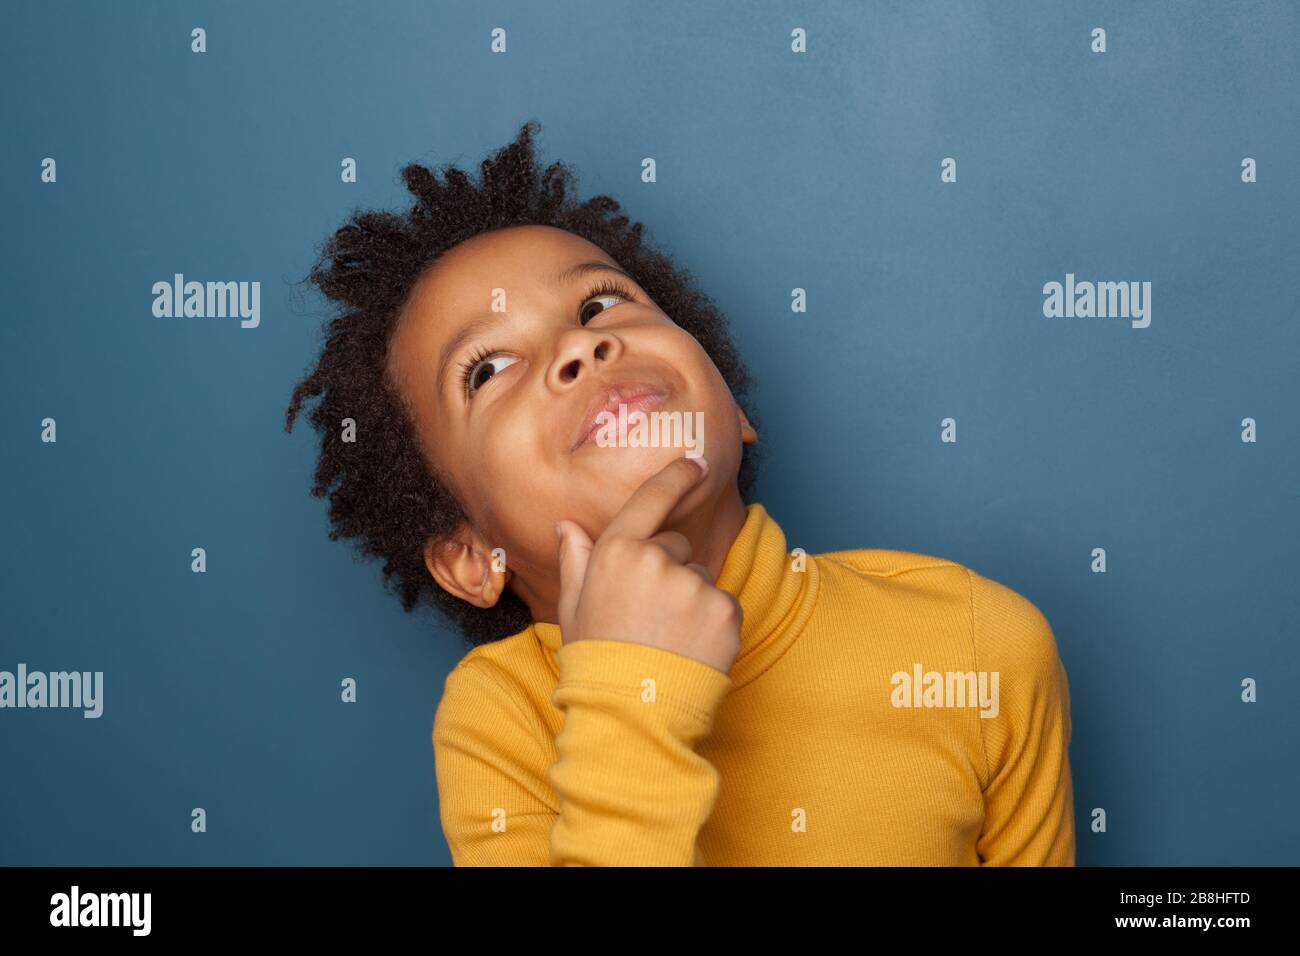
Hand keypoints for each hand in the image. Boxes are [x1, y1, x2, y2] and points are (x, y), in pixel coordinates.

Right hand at [554, 456, 741, 675]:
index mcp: (616, 552)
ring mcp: (695, 584)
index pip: (651, 499)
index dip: (675, 476)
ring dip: (691, 600)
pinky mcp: (726, 610)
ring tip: (668, 640)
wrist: (633, 715)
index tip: (695, 462)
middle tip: (649, 616)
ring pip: (700, 579)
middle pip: (676, 547)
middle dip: (668, 571)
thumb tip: (566, 525)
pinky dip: (712, 623)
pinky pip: (723, 604)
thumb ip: (576, 561)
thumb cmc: (597, 661)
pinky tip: (690, 649)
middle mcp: (658, 559)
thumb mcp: (574, 609)